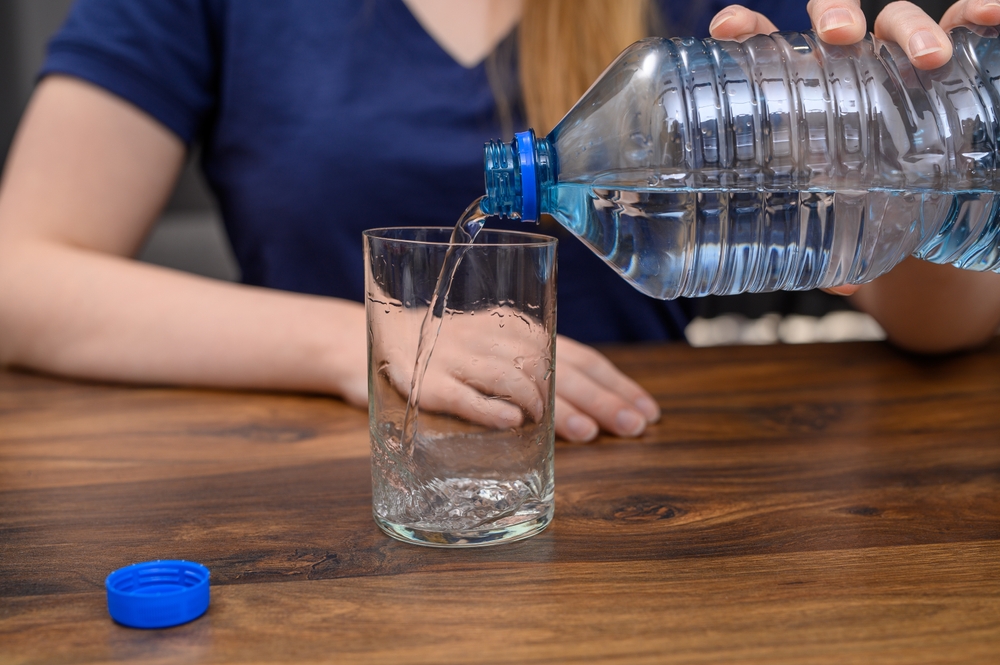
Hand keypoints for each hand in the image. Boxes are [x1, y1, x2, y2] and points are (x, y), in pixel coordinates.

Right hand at [372, 306, 658, 442]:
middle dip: (599, 400)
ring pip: (515, 379)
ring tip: (585, 433)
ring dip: (553, 407)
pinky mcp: (426, 381)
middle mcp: (494, 340)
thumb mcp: (492, 348)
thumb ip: (533, 367)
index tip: (646, 411)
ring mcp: (459, 360)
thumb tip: (592, 406)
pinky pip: (460, 395)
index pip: (579, 355)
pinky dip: (488, 408)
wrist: (367, 335)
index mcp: (519, 330)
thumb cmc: (445, 348)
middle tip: (632, 427)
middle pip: (557, 369)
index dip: (615, 383)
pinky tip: (515, 423)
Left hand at [709, 1, 999, 301]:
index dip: (745, 29)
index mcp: (797, 93)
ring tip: (928, 58)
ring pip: (895, 22)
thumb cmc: (856, 206)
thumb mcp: (834, 225)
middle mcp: (844, 67)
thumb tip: (838, 286)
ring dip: (910, 29)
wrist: (916, 211)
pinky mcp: (948, 69)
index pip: (763, 47)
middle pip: (831, 21)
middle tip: (838, 40)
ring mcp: (895, 64)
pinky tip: (985, 18)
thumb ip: (826, 250)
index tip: (730, 29)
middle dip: (833, 16)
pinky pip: (962, 26)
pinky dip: (976, 14)